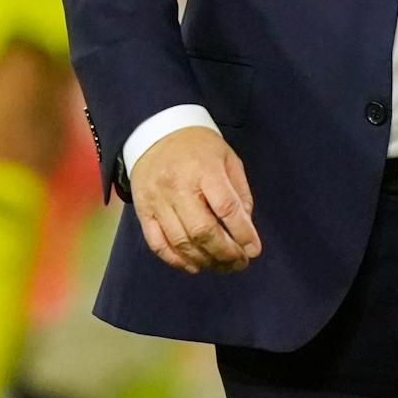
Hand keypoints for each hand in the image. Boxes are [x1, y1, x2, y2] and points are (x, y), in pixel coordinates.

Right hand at [129, 126, 262, 274]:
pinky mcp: (143, 210)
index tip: (254, 250)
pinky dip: (176, 260)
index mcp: (203, 169)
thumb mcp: (228, 159)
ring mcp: (157, 200)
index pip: (226, 208)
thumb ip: (239, 193)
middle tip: (239, 262)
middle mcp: (177, 186)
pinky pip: (158, 244)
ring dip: (205, 260)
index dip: (243, 234)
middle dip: (225, 253)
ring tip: (222, 265)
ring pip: (181, 242)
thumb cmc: (199, 147)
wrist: (157, 132)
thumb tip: (245, 230)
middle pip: (202, 231)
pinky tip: (194, 265)